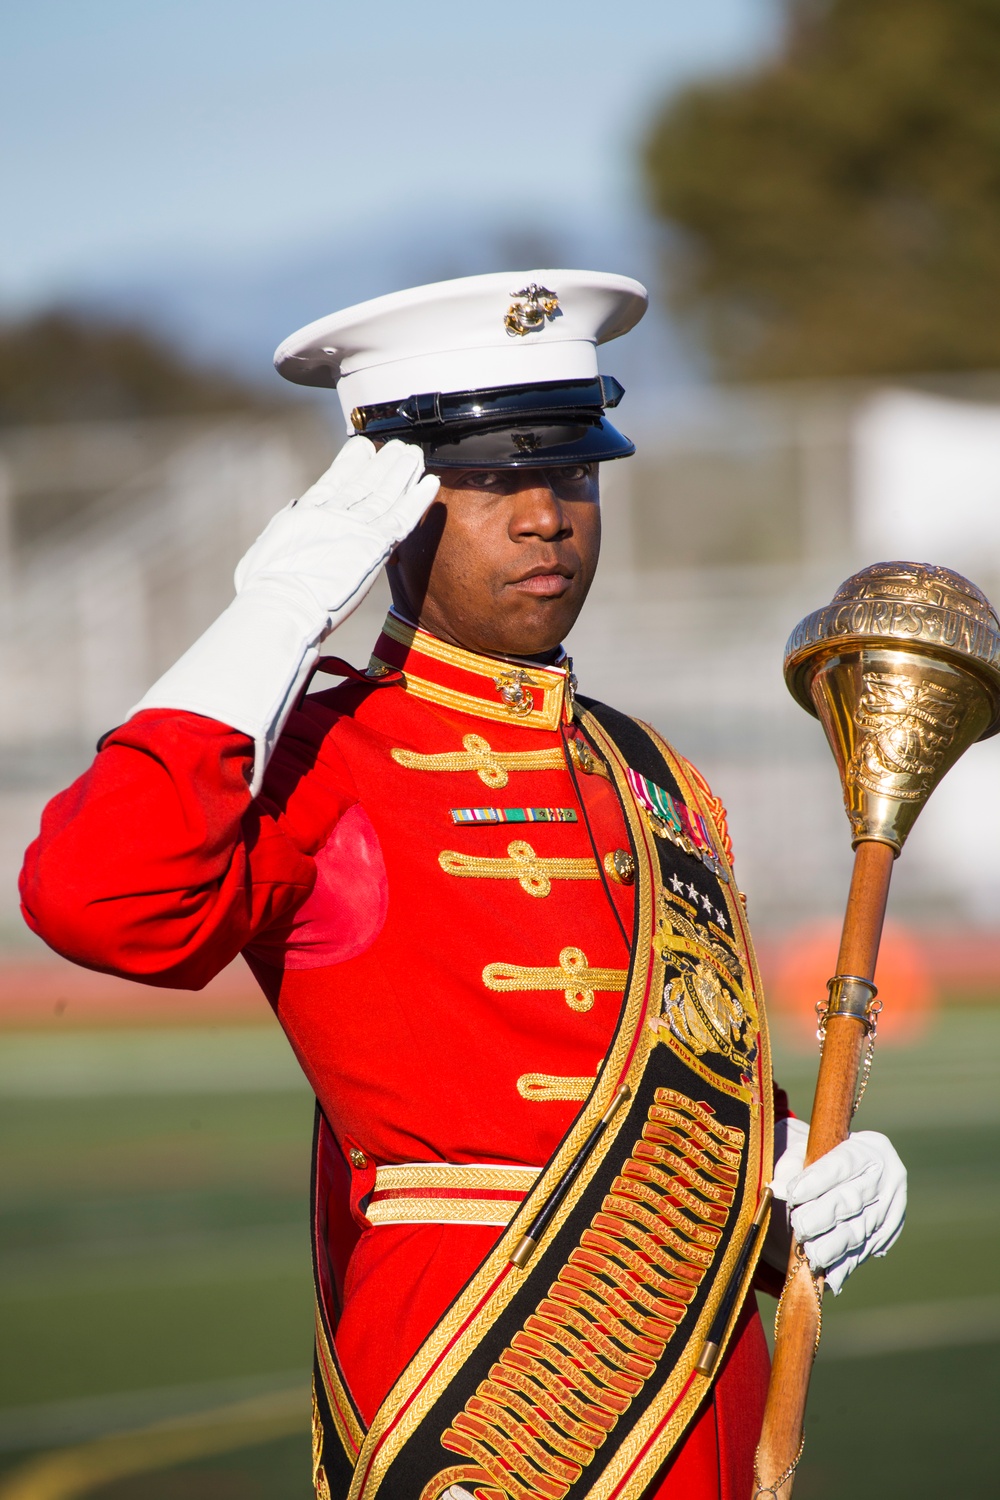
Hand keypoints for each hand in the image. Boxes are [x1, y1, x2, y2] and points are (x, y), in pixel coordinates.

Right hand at [234, 436, 438, 626]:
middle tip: (399, 447)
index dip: (351, 464)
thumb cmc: (266, 587)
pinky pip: (404, 518)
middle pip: (365, 485)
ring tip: (415, 453)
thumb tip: (296, 508)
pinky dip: (418, 499)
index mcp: (306, 515)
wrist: (281, 603)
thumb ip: (287, 525)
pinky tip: (431, 482)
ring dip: (403, 473)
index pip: (335, 483)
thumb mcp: (267, 548)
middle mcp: (333, 515)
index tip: (364, 448)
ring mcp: (356, 528)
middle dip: (383, 465)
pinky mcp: (375, 544)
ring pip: (386, 495)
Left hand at [770, 1120, 905, 1294]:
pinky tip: (828, 1276)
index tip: (793, 1195)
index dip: (817, 1181)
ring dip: (833, 1246)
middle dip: (823, 1217)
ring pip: (859, 1230)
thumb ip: (791, 1164)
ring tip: (811, 1255)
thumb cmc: (822, 1156)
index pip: (842, 1163)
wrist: (852, 1172)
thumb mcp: (807, 1148)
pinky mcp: (887, 1235)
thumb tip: (777, 1188)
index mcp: (869, 1148)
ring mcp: (890, 1209)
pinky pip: (864, 1252)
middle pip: (852, 1201)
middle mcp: (887, 1178)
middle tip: (799, 1228)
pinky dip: (844, 1266)